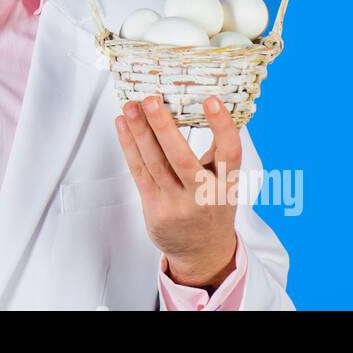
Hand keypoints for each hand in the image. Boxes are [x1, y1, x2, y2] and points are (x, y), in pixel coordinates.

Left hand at [114, 94, 241, 288]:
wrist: (202, 252)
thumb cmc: (212, 206)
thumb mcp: (225, 182)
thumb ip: (216, 152)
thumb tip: (201, 109)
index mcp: (227, 184)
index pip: (230, 152)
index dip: (222, 125)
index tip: (210, 99)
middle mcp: (204, 195)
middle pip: (181, 158)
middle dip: (163, 127)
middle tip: (151, 100)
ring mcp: (177, 204)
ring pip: (154, 163)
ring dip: (139, 132)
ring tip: (130, 107)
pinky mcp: (155, 208)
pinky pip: (139, 172)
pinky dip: (129, 147)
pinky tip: (123, 127)